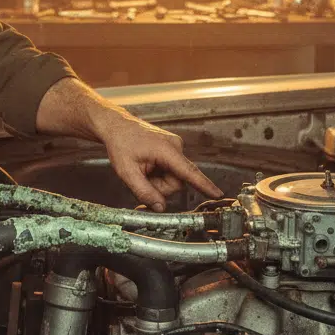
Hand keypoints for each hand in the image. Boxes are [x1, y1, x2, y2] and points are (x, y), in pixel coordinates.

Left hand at [95, 112, 222, 211]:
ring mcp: (175, 147)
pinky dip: (158, 174)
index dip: (204, 185)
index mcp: (167, 150)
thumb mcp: (127, 172)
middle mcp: (176, 147)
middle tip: (141, 178)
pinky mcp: (172, 150)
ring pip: (173, 178)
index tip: (217, 194)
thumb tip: (160, 208)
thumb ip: (144, 192)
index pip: (189, 172)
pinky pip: (170, 171)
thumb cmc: (121, 144)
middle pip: (177, 182)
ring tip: (142, 169)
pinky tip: (147, 166)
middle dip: (160, 187)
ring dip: (158, 181)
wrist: (116, 127)